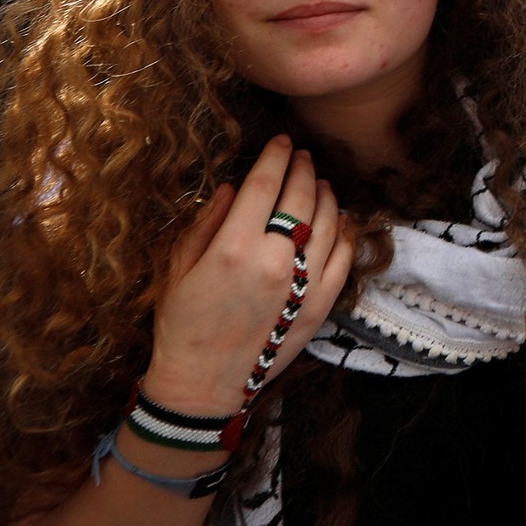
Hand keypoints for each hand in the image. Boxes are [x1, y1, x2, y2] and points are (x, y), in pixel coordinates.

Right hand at [144, 135, 352, 414]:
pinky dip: (345, 232)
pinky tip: (339, 219)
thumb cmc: (182, 324)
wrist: (203, 385)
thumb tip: (236, 187)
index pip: (265, 184)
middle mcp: (275, 261)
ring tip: (320, 182)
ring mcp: (303, 285)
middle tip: (302, 155)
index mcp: (234, 248)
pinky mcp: (320, 308)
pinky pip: (344, 259)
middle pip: (301, 197)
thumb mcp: (179, 266)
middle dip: (303, 168)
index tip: (280, 141)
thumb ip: (208, 222)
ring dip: (326, 195)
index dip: (275, 156)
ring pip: (329, 223)